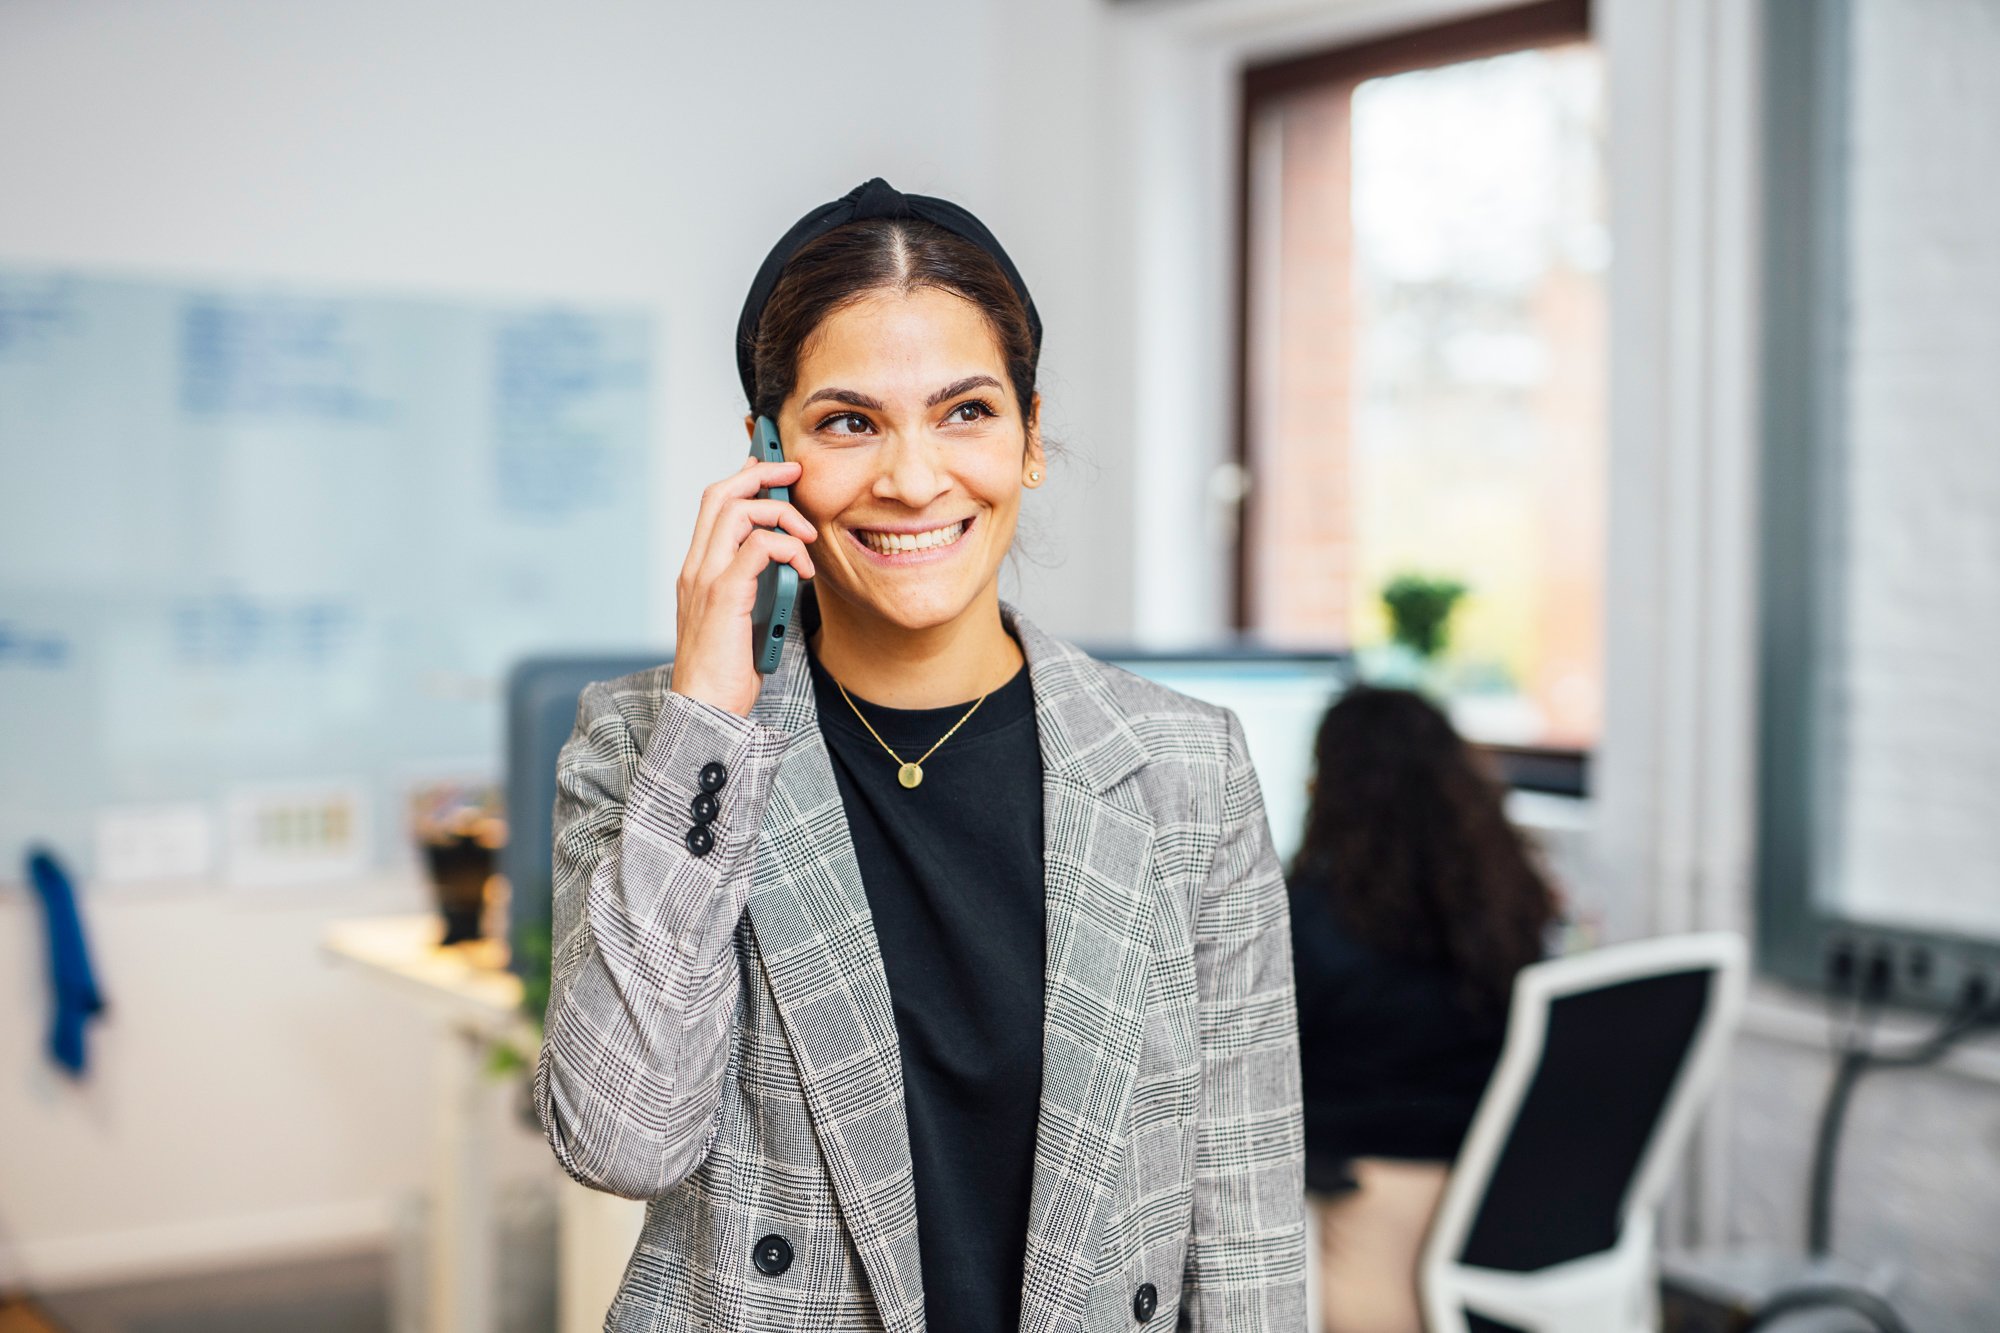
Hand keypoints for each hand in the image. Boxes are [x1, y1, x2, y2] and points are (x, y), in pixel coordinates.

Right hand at [669, 455, 817, 716]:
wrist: (705, 711)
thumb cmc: (727, 673)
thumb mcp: (744, 618)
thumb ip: (756, 586)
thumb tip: (788, 563)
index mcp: (698, 570)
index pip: (713, 504)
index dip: (742, 476)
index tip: (770, 464)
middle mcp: (695, 567)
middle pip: (721, 493)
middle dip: (761, 473)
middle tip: (795, 473)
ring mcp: (705, 579)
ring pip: (737, 510)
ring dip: (781, 512)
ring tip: (808, 537)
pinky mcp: (723, 596)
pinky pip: (758, 547)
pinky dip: (788, 547)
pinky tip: (805, 569)